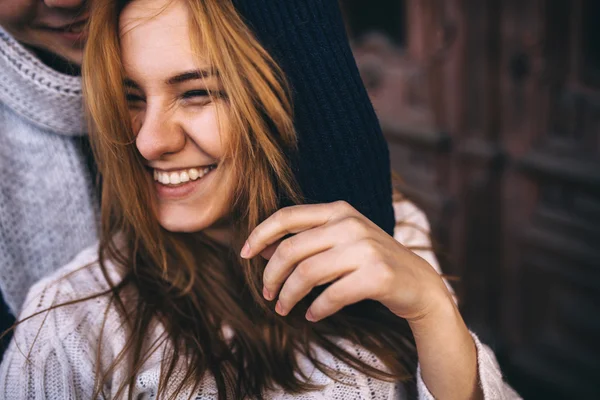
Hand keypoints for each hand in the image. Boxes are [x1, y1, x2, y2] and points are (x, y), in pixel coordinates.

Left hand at [241, 201, 450, 321]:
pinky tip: (313, 315)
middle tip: (268, 294)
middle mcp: (350, 224)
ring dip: (288, 296)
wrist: (418, 282)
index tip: (245, 255)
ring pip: (306, 274)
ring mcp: (365, 248)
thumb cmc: (371, 261)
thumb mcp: (341, 240)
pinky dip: (316, 309)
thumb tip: (264, 248)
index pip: (287, 216)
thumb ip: (308, 239)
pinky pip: (331, 296)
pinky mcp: (377, 276)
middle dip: (271, 276)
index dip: (260, 234)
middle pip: (291, 250)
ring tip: (284, 309)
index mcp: (338, 211)